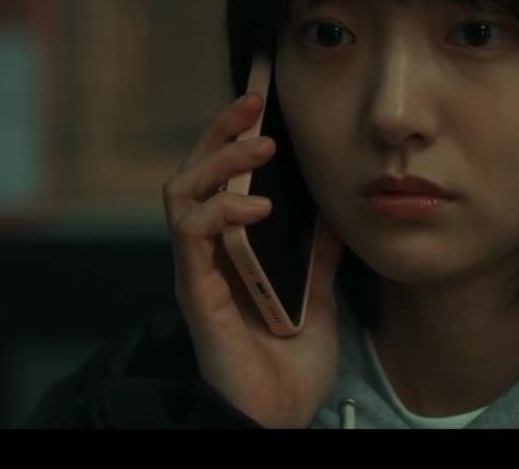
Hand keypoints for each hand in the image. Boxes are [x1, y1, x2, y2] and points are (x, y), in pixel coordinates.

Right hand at [163, 90, 345, 428]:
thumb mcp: (317, 295)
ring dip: (219, 160)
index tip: (261, 99)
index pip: (221, 178)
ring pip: (182, 194)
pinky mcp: (197, 294)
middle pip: (193, 173)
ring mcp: (198, 271)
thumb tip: (336, 210)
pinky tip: (256, 205)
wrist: (280, 418)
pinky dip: (220, 211)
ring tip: (260, 145)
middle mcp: (207, 254)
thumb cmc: (290, 364)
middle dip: (220, 131)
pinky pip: (191, 237)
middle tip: (255, 103)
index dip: (232, 136)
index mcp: (232, 249)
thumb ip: (319, 254)